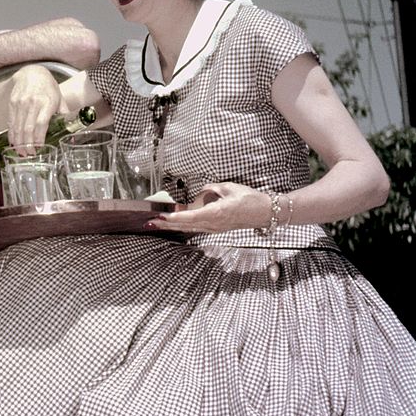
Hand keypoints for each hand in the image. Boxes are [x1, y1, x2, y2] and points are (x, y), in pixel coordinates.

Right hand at [5, 66, 61, 150]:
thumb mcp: (60, 100)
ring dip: (19, 142)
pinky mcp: (12, 103)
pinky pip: (11, 122)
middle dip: (28, 144)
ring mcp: (20, 103)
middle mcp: (32, 103)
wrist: (32, 73)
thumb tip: (73, 136)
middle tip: (29, 155)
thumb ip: (65, 117)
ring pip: (18, 127)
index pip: (41, 123)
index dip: (39, 138)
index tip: (39, 148)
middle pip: (28, 128)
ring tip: (21, 153)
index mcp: (47, 102)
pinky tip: (14, 143)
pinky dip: (12, 134)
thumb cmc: (48, 88)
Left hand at [146, 183, 271, 233]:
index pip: (190, 217)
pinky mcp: (216, 227)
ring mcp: (214, 227)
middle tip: (150, 222)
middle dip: (166, 224)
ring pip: (189, 227)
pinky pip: (196, 227)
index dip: (174, 217)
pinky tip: (174, 223)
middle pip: (185, 225)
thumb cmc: (250, 199)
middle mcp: (213, 223)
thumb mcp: (229, 188)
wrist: (266, 212)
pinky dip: (183, 225)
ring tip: (157, 223)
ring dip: (172, 225)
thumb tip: (202, 192)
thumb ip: (212, 189)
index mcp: (216, 213)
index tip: (161, 216)